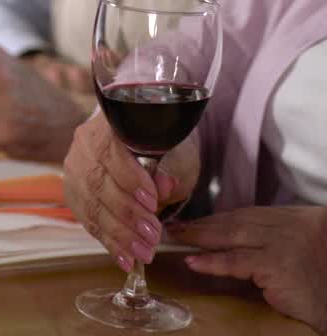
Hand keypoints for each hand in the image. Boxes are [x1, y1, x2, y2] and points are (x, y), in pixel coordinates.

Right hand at [63, 113, 196, 271]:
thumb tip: (163, 186)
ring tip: (144, 253)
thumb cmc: (157, 145)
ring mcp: (73, 170)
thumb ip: (167, 167)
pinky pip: (88, 221)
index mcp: (104, 126)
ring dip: (119, 234)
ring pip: (91, 206)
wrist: (135, 144)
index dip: (129, 178)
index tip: (153, 201)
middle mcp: (82, 146)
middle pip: (97, 183)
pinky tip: (125, 259)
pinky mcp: (73, 194)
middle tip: (153, 236)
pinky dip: (108, 242)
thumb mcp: (170, 150)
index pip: (109, 151)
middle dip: (127, 214)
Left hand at [169, 207, 326, 332]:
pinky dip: (211, 261)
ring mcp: (280, 245)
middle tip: (175, 227)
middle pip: (235, 221)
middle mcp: (286, 226)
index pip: (247, 214)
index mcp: (294, 217)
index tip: (195, 221)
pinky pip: (235, 262)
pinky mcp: (276, 267)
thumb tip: (240, 237)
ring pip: (231, 236)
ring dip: (199, 237)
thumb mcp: (305, 244)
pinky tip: (193, 261)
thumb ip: (278, 237)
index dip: (218, 218)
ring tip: (176, 239)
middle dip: (203, 224)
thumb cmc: (326, 273)